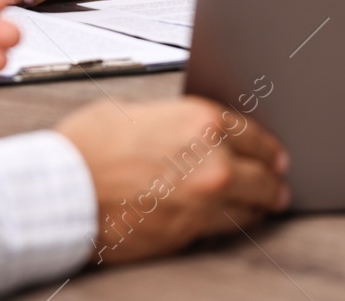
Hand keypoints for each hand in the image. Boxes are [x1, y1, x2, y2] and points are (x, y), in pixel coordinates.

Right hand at [54, 97, 290, 264]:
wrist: (65, 189)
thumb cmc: (88, 147)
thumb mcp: (137, 113)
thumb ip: (174, 123)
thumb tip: (188, 133)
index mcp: (201, 121)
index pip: (254, 134)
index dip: (267, 146)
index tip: (274, 154)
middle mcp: (213, 160)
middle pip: (263, 173)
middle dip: (273, 178)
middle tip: (279, 183)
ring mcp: (204, 200)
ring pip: (251, 205)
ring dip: (260, 205)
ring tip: (267, 205)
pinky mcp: (189, 231)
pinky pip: (224, 228)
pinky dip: (233, 223)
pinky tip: (235, 221)